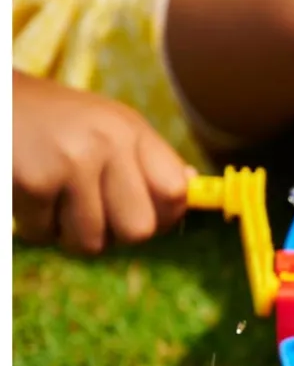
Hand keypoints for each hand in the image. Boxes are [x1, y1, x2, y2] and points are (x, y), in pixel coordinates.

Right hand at [12, 70, 192, 254]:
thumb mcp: (107, 125)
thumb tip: (193, 189)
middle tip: (89, 212)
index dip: (162, 217)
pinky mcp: (34, 179)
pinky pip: (46, 234)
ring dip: (68, 233)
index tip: (141, 214)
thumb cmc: (54, 122)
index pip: (176, 194)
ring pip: (91, 242)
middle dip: (113, 233)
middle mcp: (108, 141)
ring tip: (55, 201)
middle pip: (139, 230)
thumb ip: (147, 159)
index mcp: (131, 130)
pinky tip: (28, 194)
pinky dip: (35, 225)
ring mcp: (72, 160)